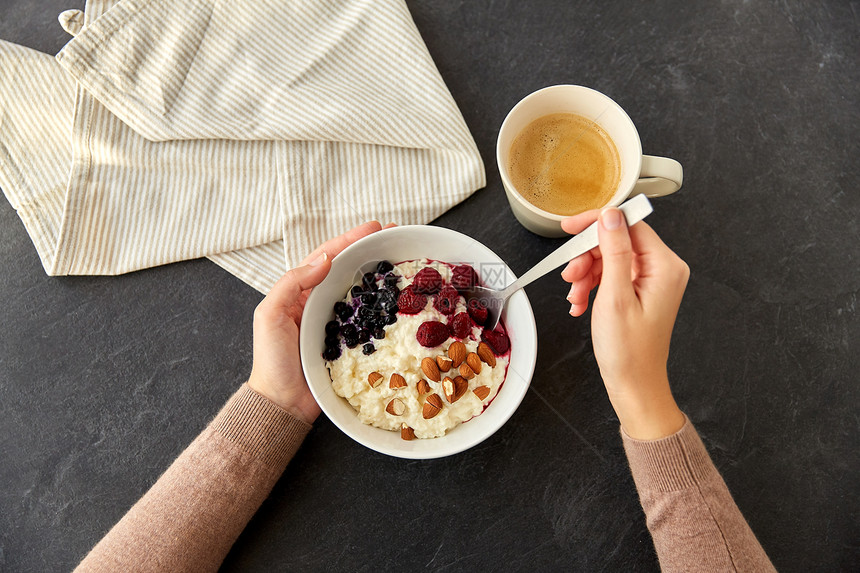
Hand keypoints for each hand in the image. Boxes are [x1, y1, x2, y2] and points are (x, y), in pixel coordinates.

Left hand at [247, 221, 386, 422]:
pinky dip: (385, 308)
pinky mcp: (351, 345)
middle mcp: (321, 304)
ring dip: (381, 275)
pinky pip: (371, 321)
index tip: (373, 228)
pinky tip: (400, 302)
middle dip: (371, 251)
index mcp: (300, 292)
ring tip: (403, 261)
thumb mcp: (270, 316)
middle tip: (396, 236)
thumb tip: (324, 260)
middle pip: (349, 269)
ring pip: (362, 292)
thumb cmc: (272, 360)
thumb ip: (291, 284)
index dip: (350, 240)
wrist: (282, 403)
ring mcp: (338, 324)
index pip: (327, 257)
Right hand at [561, 208, 688, 439]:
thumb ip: (614, 252)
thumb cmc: (629, 352)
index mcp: (666, 267)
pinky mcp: (640, 291)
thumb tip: (611, 216)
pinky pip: (611, 275)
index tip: (570, 228)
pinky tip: (580, 303)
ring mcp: (652, 281)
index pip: (629, 224)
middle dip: (587, 257)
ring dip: (586, 274)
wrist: (634, 385)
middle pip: (616, 241)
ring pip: (609, 258)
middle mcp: (663, 269)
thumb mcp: (615, 297)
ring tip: (575, 297)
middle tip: (570, 275)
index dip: (596, 224)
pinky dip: (592, 286)